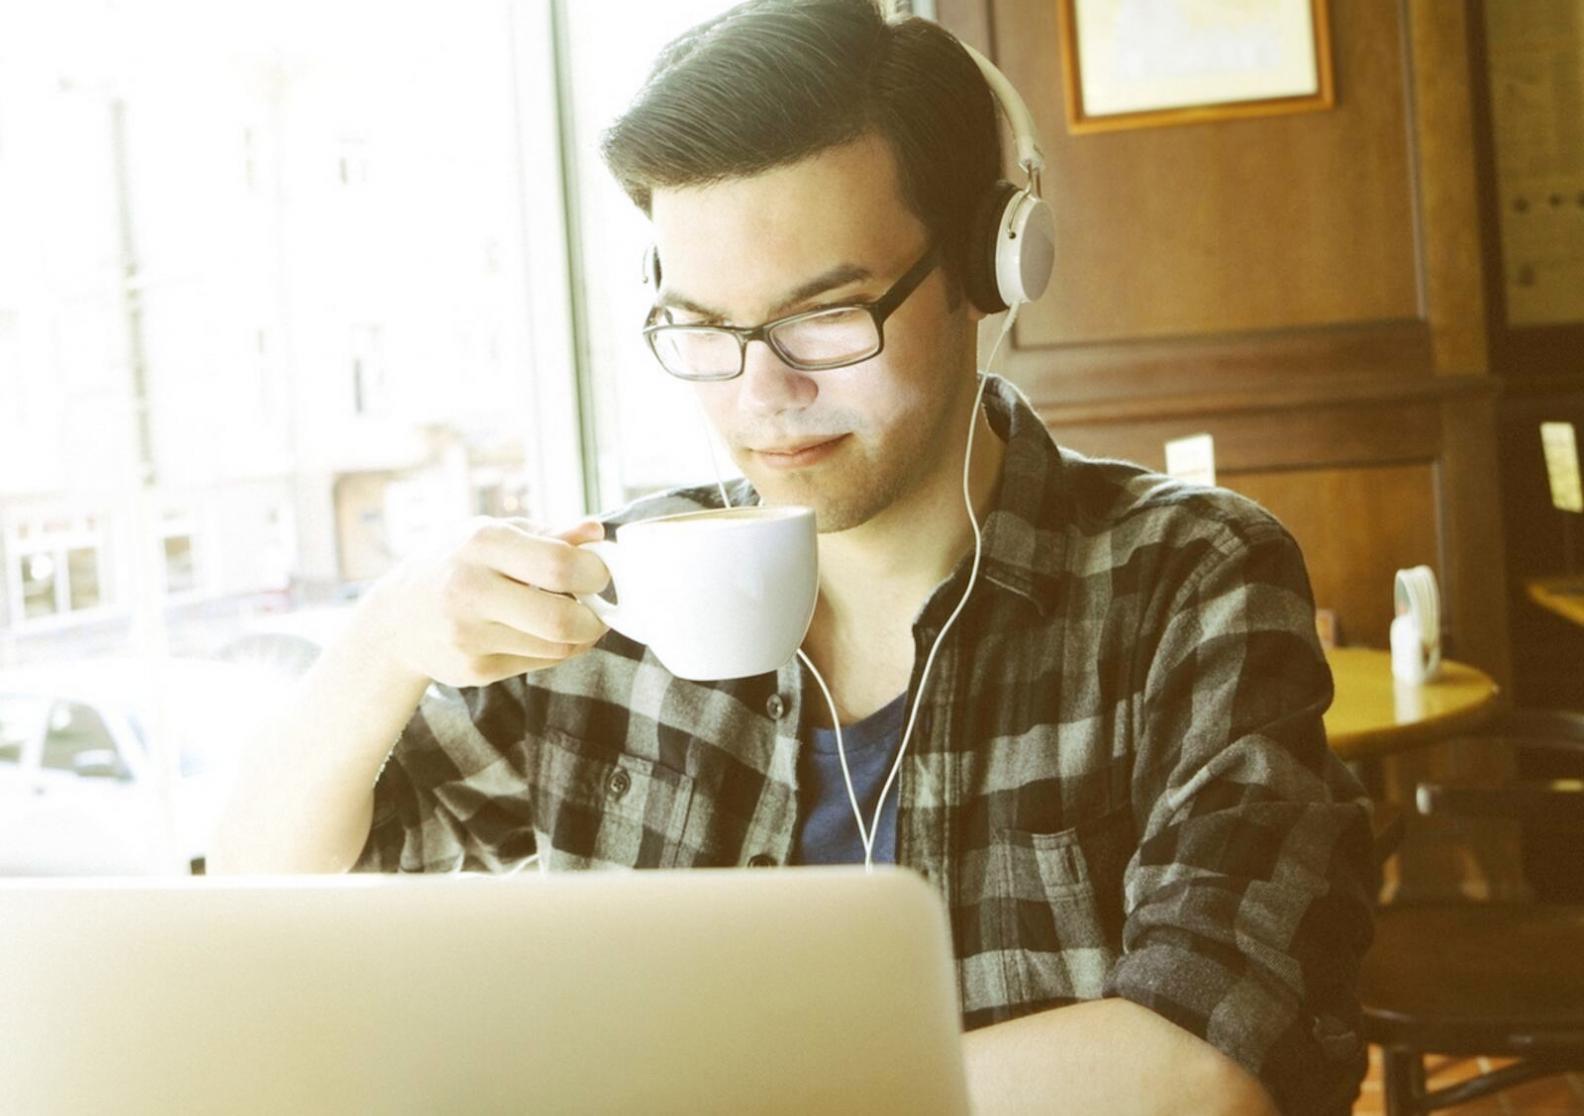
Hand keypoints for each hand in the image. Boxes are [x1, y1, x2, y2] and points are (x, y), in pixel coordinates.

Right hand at [361, 517, 610, 688]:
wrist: (397, 619)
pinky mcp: (473, 670)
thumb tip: (597, 533)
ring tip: (574, 618)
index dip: (595, 573)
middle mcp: (470, 589)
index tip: (598, 575)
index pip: (559, 565)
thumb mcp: (493, 534)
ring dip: (580, 635)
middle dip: (595, 617)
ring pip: (557, 646)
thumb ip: (548, 534)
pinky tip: (545, 634)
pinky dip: (556, 650)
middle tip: (598, 608)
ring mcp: (469, 635)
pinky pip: (539, 663)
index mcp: (481, 542)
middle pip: (562, 618)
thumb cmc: (456, 564)